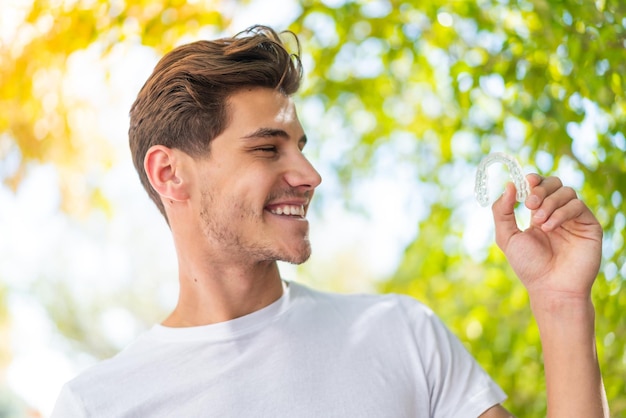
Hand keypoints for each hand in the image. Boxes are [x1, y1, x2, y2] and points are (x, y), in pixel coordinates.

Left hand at [491, 174, 602, 300]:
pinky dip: (561, 212)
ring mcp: (574, 219)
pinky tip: (549, 227)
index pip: (539, 186)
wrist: (551, 288)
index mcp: (538, 214)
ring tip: (538, 221)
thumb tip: (509, 184)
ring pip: (567, 192)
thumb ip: (502, 211)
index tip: (525, 182)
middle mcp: (557, 213)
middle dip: (540, 189)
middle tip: (529, 204)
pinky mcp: (589, 225)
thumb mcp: (506, 237)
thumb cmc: (528, 266)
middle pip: (554, 183)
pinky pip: (578, 206)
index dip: (533, 180)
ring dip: (549, 202)